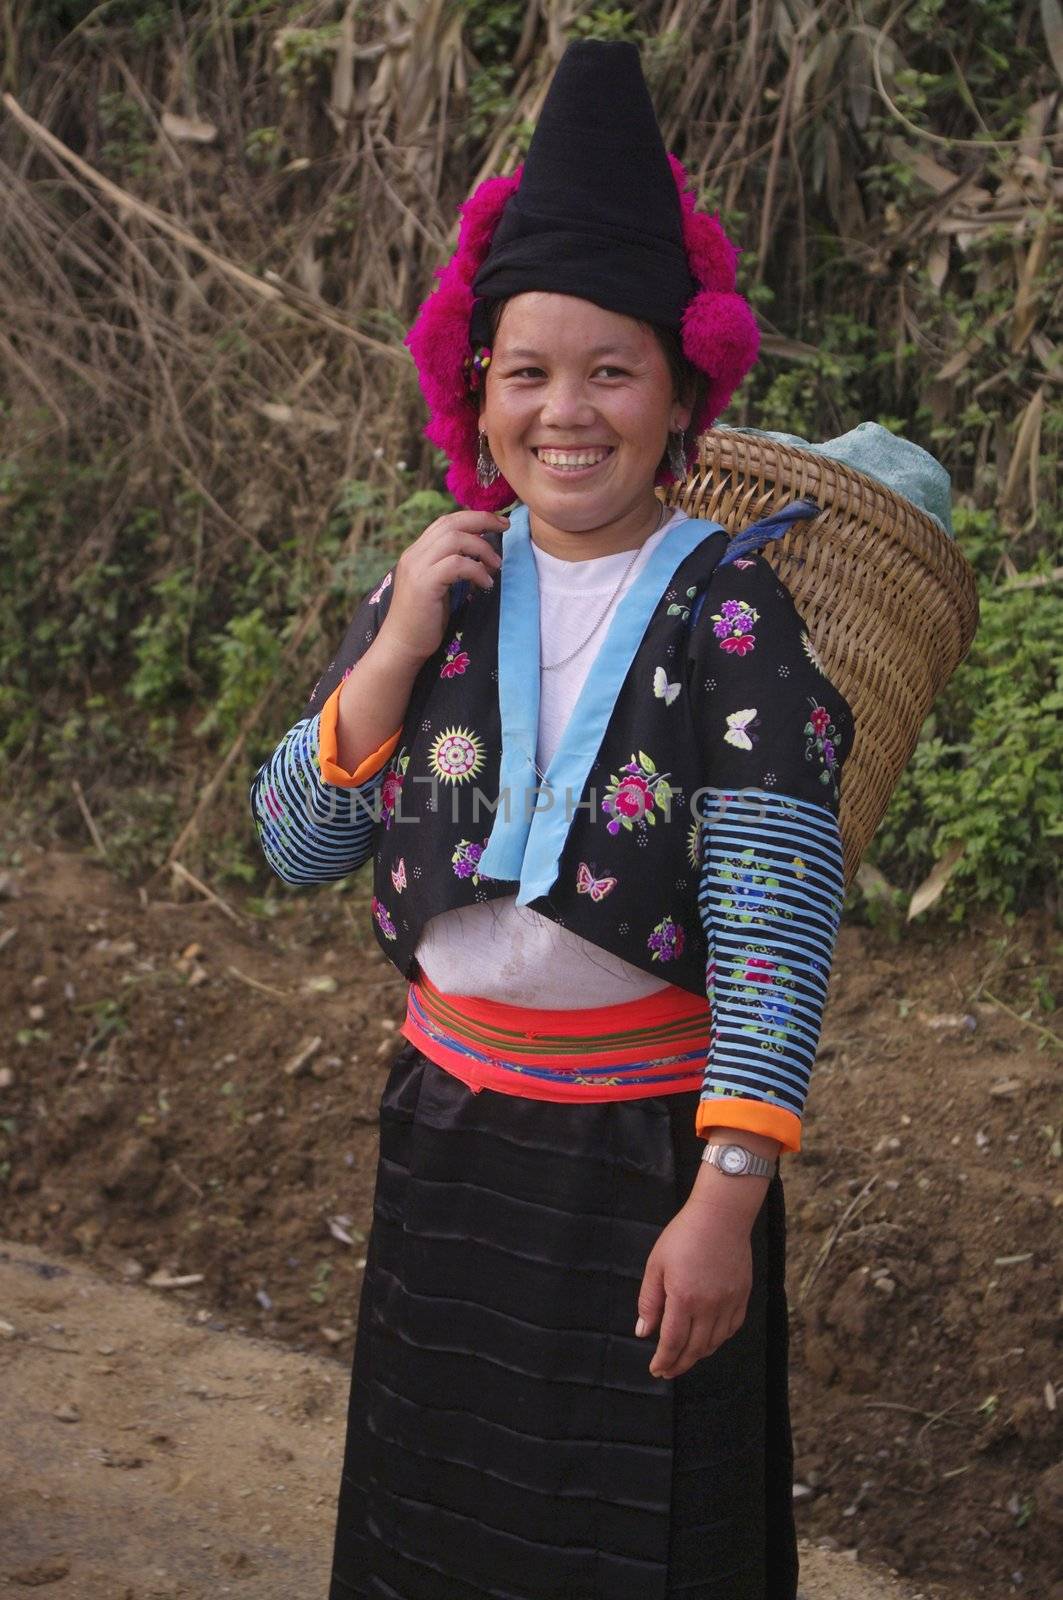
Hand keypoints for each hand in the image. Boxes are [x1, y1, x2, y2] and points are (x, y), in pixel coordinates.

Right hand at [380, 509, 507, 664]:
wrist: (401, 646)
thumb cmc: (424, 621)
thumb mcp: (439, 586)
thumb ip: (452, 567)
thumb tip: (482, 555)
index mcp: (417, 553)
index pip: (445, 522)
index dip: (474, 517)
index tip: (498, 522)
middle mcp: (414, 555)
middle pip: (451, 523)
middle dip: (482, 520)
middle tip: (506, 527)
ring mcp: (417, 568)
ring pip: (454, 539)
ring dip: (482, 548)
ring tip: (497, 565)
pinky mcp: (424, 584)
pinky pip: (456, 564)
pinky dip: (477, 570)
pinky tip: (486, 583)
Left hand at [635, 1201, 753, 1379]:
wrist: (721, 1215)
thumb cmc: (684, 1235)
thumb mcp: (657, 1264)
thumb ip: (649, 1301)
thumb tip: (643, 1332)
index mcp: (684, 1298)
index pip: (672, 1342)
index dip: (664, 1360)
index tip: (656, 1370)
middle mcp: (709, 1305)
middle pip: (694, 1348)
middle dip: (679, 1364)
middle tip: (667, 1371)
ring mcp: (729, 1302)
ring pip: (714, 1342)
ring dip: (698, 1355)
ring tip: (685, 1357)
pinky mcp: (742, 1296)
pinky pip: (731, 1328)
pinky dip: (718, 1340)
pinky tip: (708, 1339)